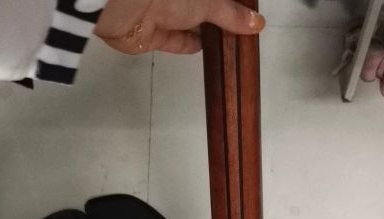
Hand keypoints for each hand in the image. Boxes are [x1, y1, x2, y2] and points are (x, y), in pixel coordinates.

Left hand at [94, 0, 265, 54]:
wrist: (126, 6)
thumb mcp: (209, 1)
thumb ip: (231, 14)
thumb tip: (257, 24)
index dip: (230, 4)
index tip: (245, 14)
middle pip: (201, 7)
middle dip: (218, 18)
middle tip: (240, 32)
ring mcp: (162, 12)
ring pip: (188, 22)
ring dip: (205, 32)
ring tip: (228, 44)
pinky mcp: (151, 34)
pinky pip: (174, 40)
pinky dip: (189, 44)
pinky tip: (204, 49)